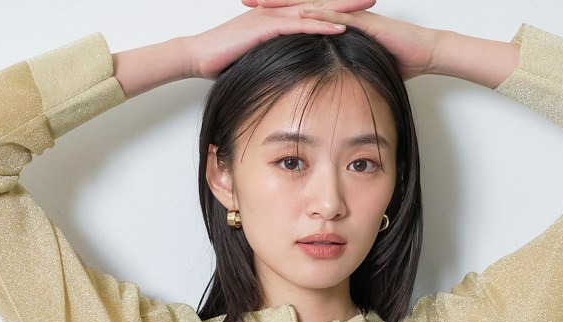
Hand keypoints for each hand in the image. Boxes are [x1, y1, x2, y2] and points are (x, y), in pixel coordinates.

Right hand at [187, 0, 376, 79]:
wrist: (197, 55)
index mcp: (276, 18)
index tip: (358, 8)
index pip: (311, 9)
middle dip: (346, 1)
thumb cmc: (221, 60)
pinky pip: (299, 25)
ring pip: (313, 10)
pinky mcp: (266, 28)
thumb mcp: (253, 59)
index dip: (335, 7)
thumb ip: (272, 59)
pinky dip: (320, 26)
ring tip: (365, 8)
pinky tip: (340, 27)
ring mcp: (272, 17)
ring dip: (340, 9)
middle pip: (318, 3)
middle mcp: (277, 12)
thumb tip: (285, 74)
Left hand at [241, 0, 436, 79]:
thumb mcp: (359, 67)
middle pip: (299, 5)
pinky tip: (297, 14)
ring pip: (310, 5)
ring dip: (286, 3)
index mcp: (335, 22)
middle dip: (271, 1)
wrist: (423, 52)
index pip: (299, 15)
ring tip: (261, 2)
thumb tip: (328, 86)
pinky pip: (333, 14)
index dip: (276, 13)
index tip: (251, 14)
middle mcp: (339, 13)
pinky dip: (315, 13)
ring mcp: (349, 14)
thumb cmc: (396, 60)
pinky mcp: (361, 20)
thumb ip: (341, 70)